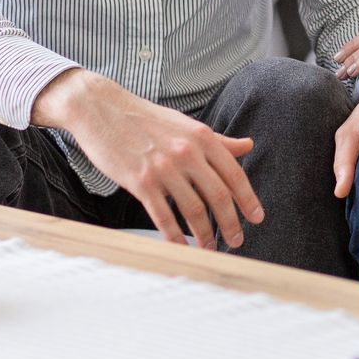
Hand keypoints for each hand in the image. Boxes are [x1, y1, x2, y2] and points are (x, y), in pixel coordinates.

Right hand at [31, 68, 263, 248]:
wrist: (101, 110)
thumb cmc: (146, 119)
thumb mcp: (187, 124)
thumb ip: (218, 141)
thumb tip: (248, 145)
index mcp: (203, 137)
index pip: (234, 174)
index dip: (248, 199)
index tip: (257, 218)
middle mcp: (187, 152)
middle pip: (219, 196)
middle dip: (231, 224)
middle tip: (236, 241)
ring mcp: (164, 168)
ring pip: (194, 210)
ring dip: (205, 236)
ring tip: (210, 249)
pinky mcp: (140, 182)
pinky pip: (163, 217)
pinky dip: (175, 238)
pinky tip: (181, 249)